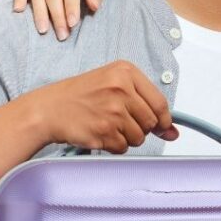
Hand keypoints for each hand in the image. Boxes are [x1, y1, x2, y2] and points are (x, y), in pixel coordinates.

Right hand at [26, 61, 178, 151]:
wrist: (48, 109)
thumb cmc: (80, 96)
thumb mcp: (113, 86)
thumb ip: (146, 105)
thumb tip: (173, 132)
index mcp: (125, 72)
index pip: (160, 103)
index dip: (164, 120)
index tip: (163, 127)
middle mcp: (121, 89)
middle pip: (151, 122)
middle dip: (141, 128)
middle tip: (121, 122)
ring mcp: (112, 111)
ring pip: (139, 138)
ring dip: (126, 137)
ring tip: (107, 125)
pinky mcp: (103, 131)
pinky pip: (122, 148)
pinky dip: (113, 145)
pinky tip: (99, 132)